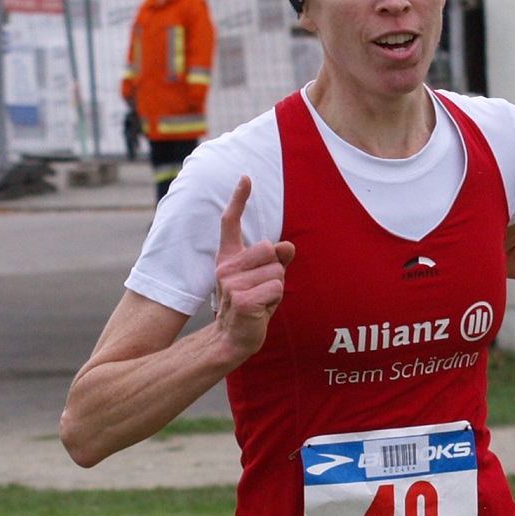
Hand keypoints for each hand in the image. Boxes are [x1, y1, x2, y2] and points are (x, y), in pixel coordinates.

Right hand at [211, 176, 294, 361]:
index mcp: (229, 258)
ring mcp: (231, 283)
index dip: (239, 199)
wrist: (234, 338)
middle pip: (270, 249)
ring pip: (277, 271)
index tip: (246, 178)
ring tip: (263, 301)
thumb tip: (289, 246)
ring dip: (277, 289)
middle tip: (264, 289)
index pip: (230, 223)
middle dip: (277, 270)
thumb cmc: (252, 306)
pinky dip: (276, 300)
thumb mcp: (266, 279)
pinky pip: (276, 288)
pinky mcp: (242, 299)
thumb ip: (277, 261)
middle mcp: (226, 267)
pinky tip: (262, 311)